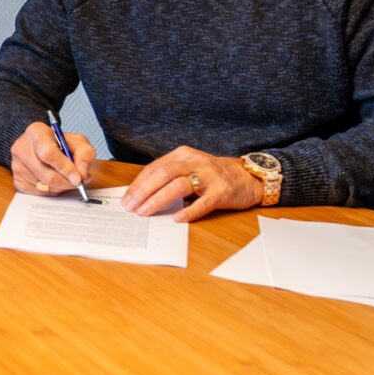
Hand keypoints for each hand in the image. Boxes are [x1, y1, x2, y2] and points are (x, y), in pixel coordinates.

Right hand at [8, 121, 94, 195]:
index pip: (48, 153)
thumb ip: (85, 155)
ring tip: (65, 178)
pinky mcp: (16, 179)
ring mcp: (16, 165)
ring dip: (59, 187)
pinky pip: (37, 193)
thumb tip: (82, 174)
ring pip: (43, 186)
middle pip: (45, 174)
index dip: (65, 168)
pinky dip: (50, 191)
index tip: (78, 178)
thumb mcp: (78, 142)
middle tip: (77, 183)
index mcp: (36, 132)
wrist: (42, 146)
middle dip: (66, 182)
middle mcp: (21, 148)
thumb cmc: (60, 144)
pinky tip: (54, 182)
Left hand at [121, 146, 261, 222]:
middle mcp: (194, 162)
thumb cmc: (212, 174)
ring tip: (145, 212)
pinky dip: (188, 211)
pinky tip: (177, 219)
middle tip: (130, 207)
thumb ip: (168, 176)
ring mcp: (209, 176)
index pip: (153, 168)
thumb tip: (141, 195)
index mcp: (182, 155)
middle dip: (143, 192)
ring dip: (158, 200)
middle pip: (162, 175)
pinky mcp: (222, 191)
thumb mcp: (189, 167)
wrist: (247, 176)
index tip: (126, 199)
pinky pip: (203, 203)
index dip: (138, 184)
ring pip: (178, 186)